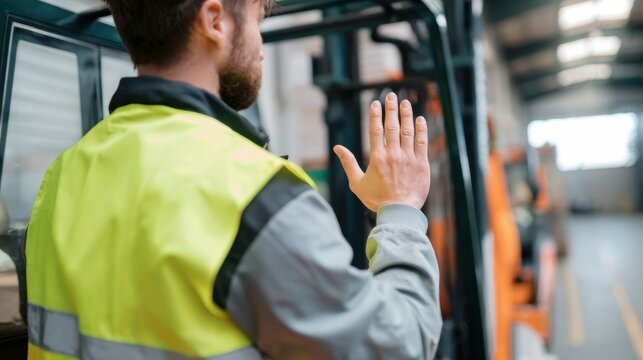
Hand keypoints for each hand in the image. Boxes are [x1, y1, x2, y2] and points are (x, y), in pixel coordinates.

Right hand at [333, 92, 430, 211]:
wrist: (399, 212)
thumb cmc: (377, 200)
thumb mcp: (357, 183)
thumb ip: (348, 163)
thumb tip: (337, 147)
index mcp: (376, 158)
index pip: (375, 130)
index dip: (375, 114)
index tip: (376, 103)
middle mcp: (393, 155)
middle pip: (392, 126)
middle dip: (391, 109)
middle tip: (392, 95)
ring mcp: (408, 158)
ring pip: (407, 131)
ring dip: (406, 115)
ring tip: (405, 102)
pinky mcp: (421, 164)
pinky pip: (422, 142)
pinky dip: (421, 129)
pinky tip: (420, 119)